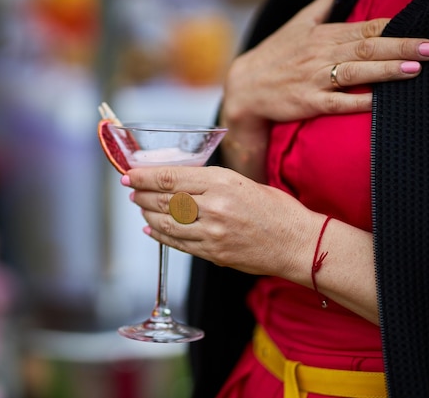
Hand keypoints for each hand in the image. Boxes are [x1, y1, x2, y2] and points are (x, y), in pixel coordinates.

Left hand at [122, 166, 379, 322]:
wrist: (298, 244)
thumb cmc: (277, 210)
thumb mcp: (243, 183)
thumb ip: (210, 182)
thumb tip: (177, 181)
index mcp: (222, 181)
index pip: (171, 178)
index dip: (144, 176)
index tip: (129, 174)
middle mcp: (214, 206)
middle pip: (163, 199)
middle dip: (141, 194)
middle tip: (130, 191)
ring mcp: (212, 233)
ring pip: (165, 223)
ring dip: (146, 214)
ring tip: (140, 208)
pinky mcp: (213, 254)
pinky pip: (177, 243)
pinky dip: (159, 235)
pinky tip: (150, 229)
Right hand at [222, 0, 428, 126]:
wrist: (244, 87)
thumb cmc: (273, 56)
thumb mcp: (296, 25)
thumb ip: (322, 7)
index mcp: (322, 35)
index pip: (365, 29)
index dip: (394, 28)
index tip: (422, 28)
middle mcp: (321, 55)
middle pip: (366, 48)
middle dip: (401, 46)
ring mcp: (314, 80)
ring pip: (355, 72)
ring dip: (386, 71)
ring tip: (415, 68)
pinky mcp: (308, 103)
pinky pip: (337, 103)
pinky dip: (358, 102)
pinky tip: (378, 101)